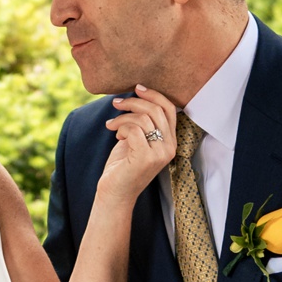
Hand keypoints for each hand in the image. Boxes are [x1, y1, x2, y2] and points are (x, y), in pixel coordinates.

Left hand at [97, 86, 177, 204]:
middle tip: (116, 103)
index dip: (154, 94)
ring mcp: (160, 153)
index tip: (137, 88)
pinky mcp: (146, 157)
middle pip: (156, 110)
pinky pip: (134, 129)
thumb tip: (136, 96)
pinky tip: (116, 135)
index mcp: (170, 141)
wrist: (115, 193)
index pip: (170, 109)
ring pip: (143, 118)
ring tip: (111, 124)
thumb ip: (142, 122)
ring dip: (122, 116)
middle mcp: (170, 147)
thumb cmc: (123, 165)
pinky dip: (121, 127)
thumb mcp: (136, 139)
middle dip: (134, 102)